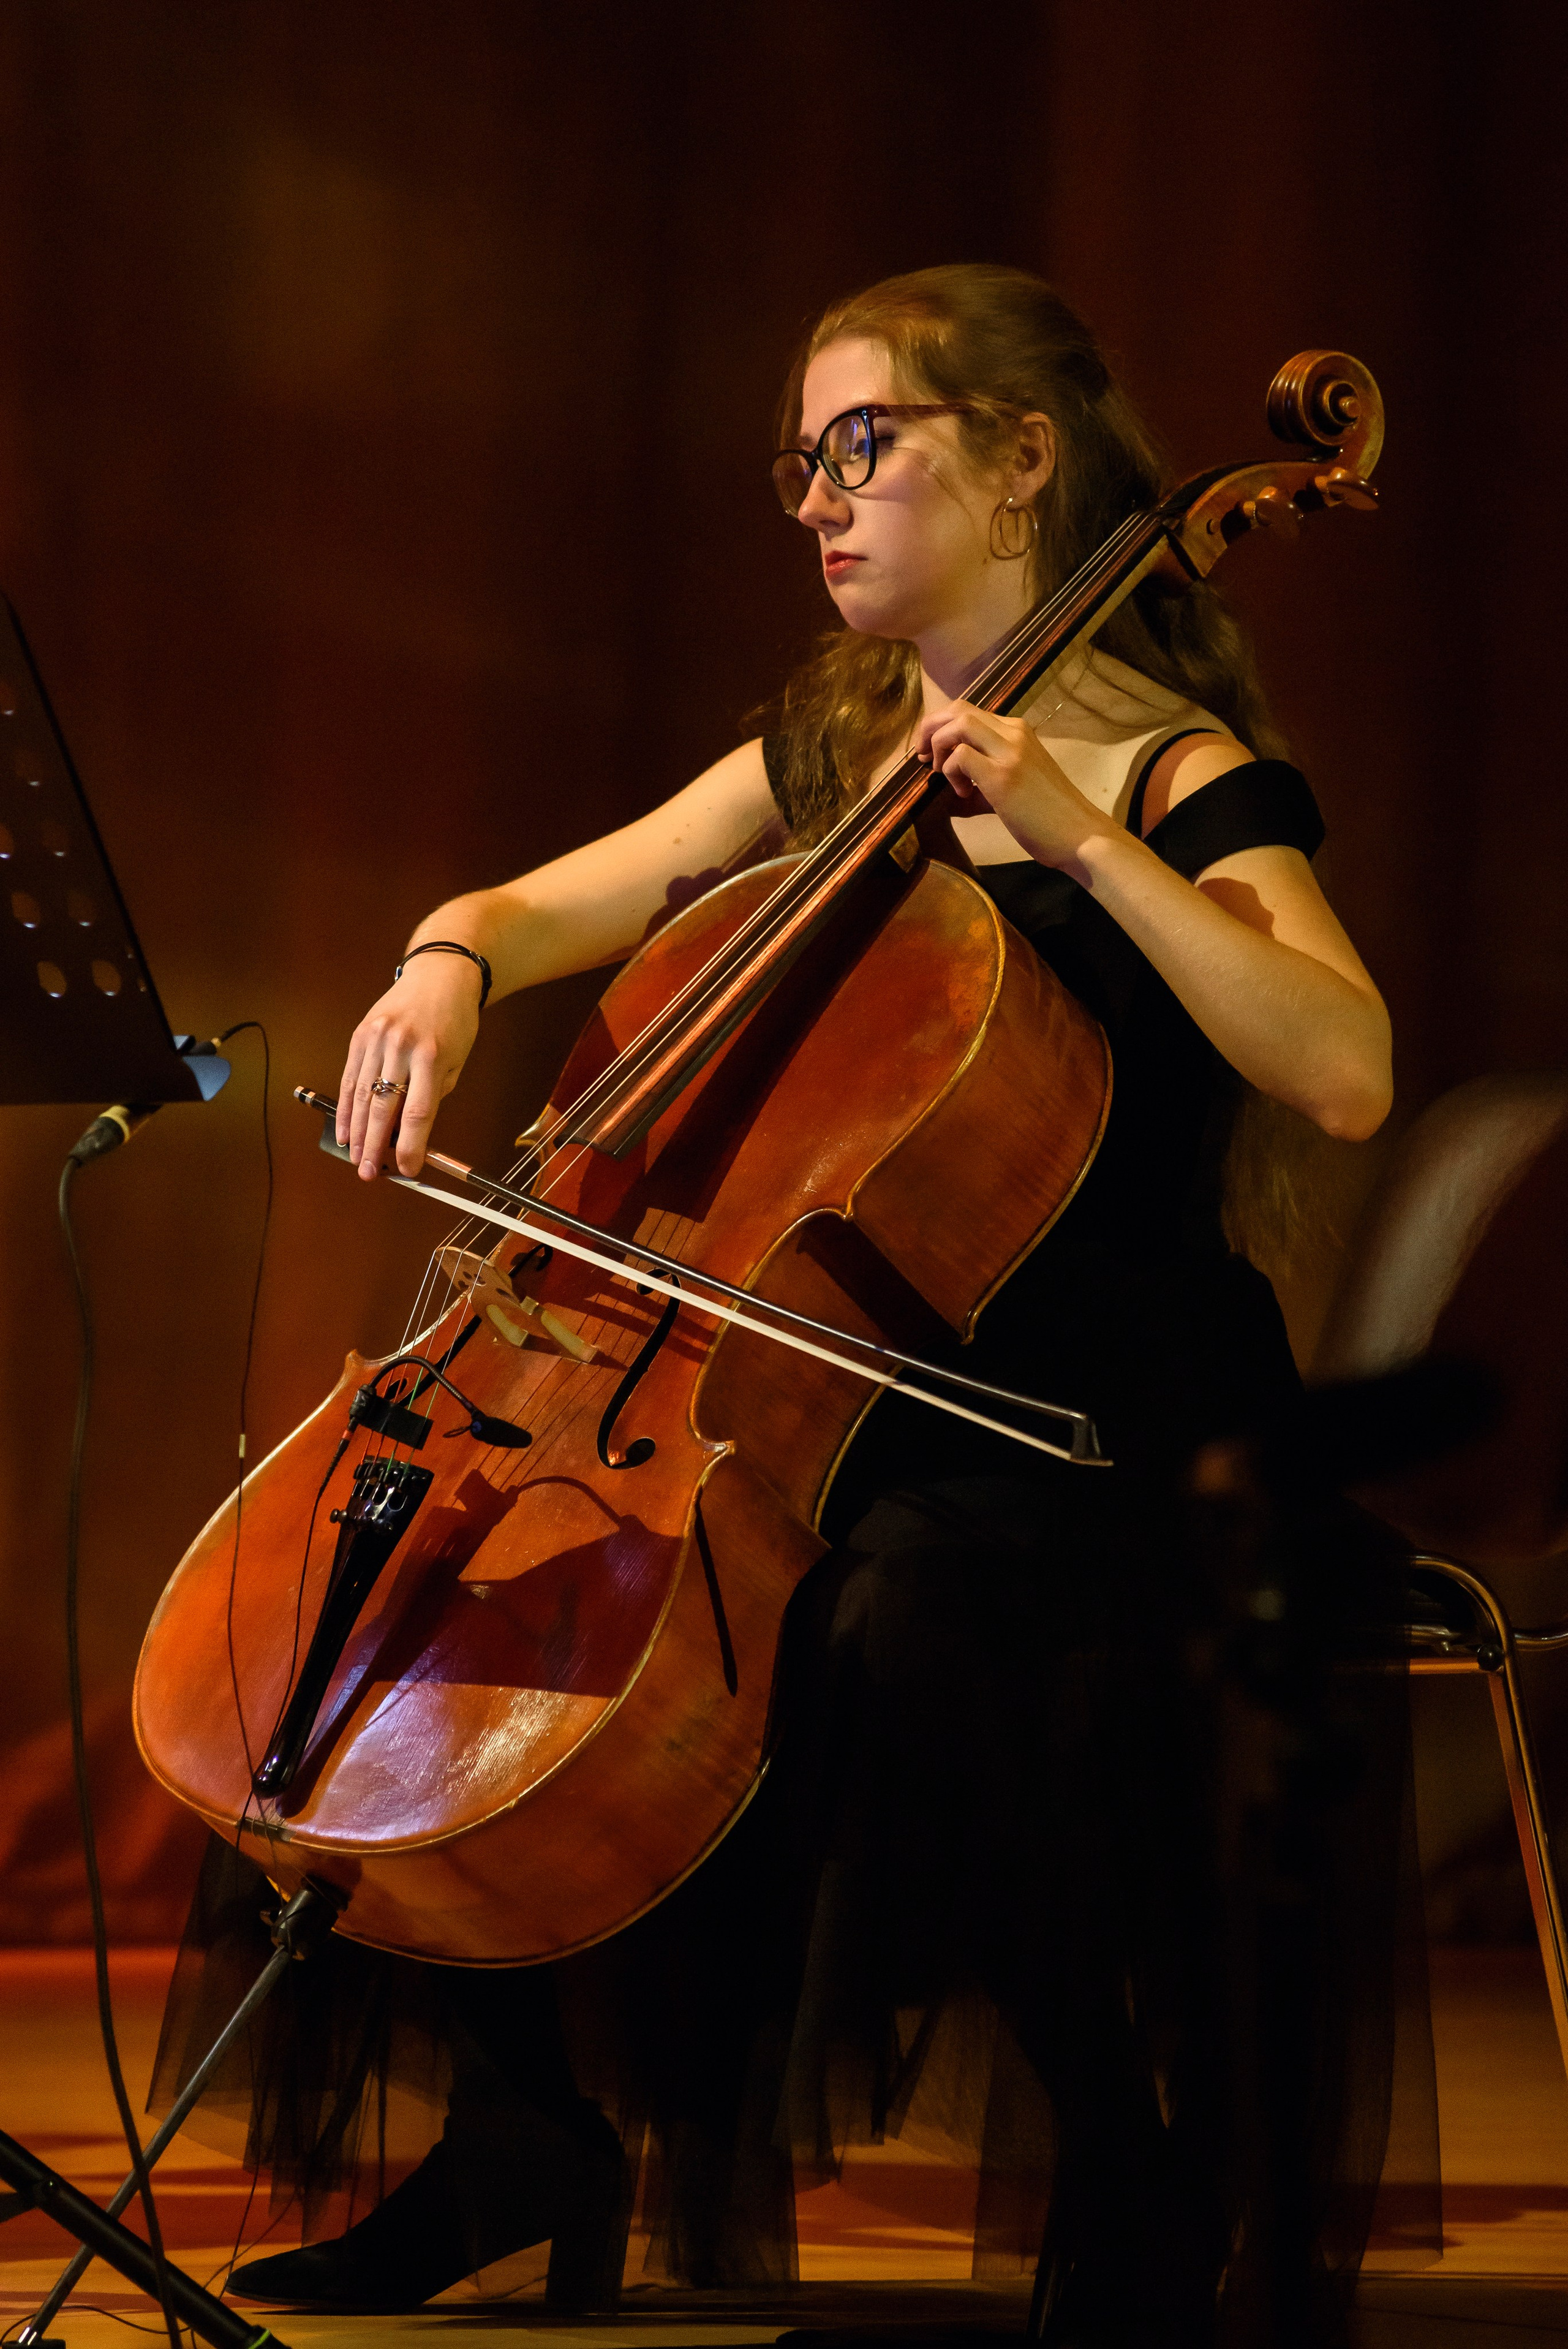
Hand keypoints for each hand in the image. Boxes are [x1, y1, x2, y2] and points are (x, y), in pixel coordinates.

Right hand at [336, 955, 483, 1179]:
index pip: (417, 1112)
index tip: (406, 1169)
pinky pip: (349, 1077)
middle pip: (382, 1108)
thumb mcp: (456, 1061)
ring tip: (355, 1158)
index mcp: (431, 1056)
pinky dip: (345, 1106)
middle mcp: (400, 1047)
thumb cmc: (453, 1020)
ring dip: (356, 1132)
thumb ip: (433, 1095)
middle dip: (374, 1146)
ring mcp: (376, 1039)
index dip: (409, 1146)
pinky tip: (344, 1128)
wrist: (439, 975)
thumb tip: (410, 1135)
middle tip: (369, 1172)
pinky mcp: (360, 1034)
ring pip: (361, 1095)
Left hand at [915, 701, 1117, 873]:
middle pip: (958, 708)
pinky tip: (964, 793)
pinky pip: (960, 756)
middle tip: (921, 757)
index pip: (970, 711)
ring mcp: (1010, 751)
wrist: (1080, 834)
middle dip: (930, 728)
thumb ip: (986, 775)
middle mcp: (1014, 732)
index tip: (931, 752)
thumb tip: (953, 786)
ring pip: (958, 724)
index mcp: (1018, 731)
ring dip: (938, 746)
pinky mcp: (1003, 775)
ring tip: (940, 775)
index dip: (941, 726)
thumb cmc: (1050, 816)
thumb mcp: (1017, 783)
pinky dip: (950, 772)